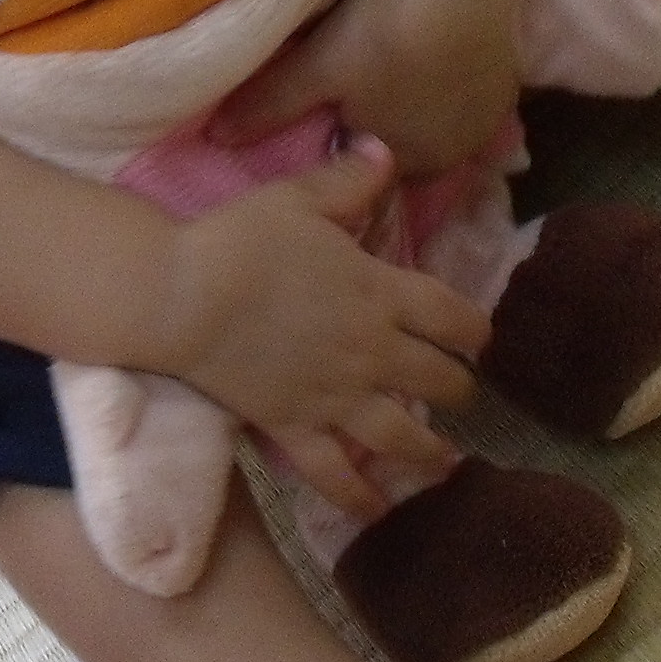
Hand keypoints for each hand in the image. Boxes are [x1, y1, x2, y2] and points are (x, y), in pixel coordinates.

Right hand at [160, 141, 485, 518]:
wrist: (182, 297)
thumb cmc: (239, 240)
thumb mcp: (297, 198)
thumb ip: (349, 180)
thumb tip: (384, 150)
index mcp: (380, 293)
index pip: (454, 318)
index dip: (476, 331)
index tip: (478, 338)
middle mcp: (371, 352)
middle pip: (439, 382)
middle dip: (458, 389)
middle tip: (460, 392)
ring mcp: (336, 397)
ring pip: (402, 436)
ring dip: (431, 452)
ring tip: (448, 462)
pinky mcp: (295, 427)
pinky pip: (335, 474)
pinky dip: (359, 498)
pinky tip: (378, 511)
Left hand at [212, 0, 513, 173]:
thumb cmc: (382, 33)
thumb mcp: (317, 68)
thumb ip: (268, 106)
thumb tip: (217, 139)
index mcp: (407, 160)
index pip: (371, 177)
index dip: (347, 152)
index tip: (332, 125)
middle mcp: (455, 154)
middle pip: (410, 155)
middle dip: (387, 137)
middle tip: (365, 99)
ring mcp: (488, 122)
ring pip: (443, 131)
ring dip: (423, 116)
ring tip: (400, 81)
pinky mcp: (510, 84)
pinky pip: (472, 102)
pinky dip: (452, 92)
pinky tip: (436, 65)